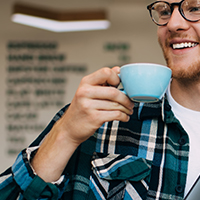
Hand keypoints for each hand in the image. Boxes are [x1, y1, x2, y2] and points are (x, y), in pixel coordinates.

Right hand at [31, 67, 133, 181]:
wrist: (68, 129)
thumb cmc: (81, 109)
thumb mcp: (88, 92)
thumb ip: (103, 81)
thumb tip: (118, 69)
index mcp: (85, 83)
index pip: (106, 72)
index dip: (117, 78)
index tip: (121, 86)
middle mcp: (85, 92)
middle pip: (114, 92)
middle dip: (127, 98)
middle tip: (131, 103)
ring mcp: (89, 105)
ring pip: (116, 105)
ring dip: (127, 109)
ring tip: (128, 110)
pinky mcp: (94, 118)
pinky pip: (116, 115)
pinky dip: (124, 116)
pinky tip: (124, 117)